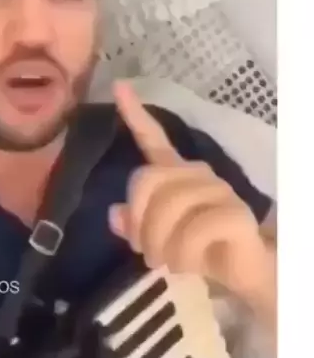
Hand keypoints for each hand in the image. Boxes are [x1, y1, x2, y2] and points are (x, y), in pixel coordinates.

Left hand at [108, 81, 273, 313]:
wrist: (243, 271)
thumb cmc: (200, 249)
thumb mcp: (159, 239)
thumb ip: (135, 225)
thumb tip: (114, 213)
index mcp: (176, 173)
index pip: (153, 139)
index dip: (135, 115)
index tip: (119, 86)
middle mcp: (196, 173)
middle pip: (146, 180)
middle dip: (139, 223)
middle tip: (145, 252)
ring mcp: (217, 190)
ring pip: (167, 207)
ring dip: (159, 246)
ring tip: (168, 262)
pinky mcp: (233, 212)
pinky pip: (192, 231)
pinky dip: (182, 255)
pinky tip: (188, 264)